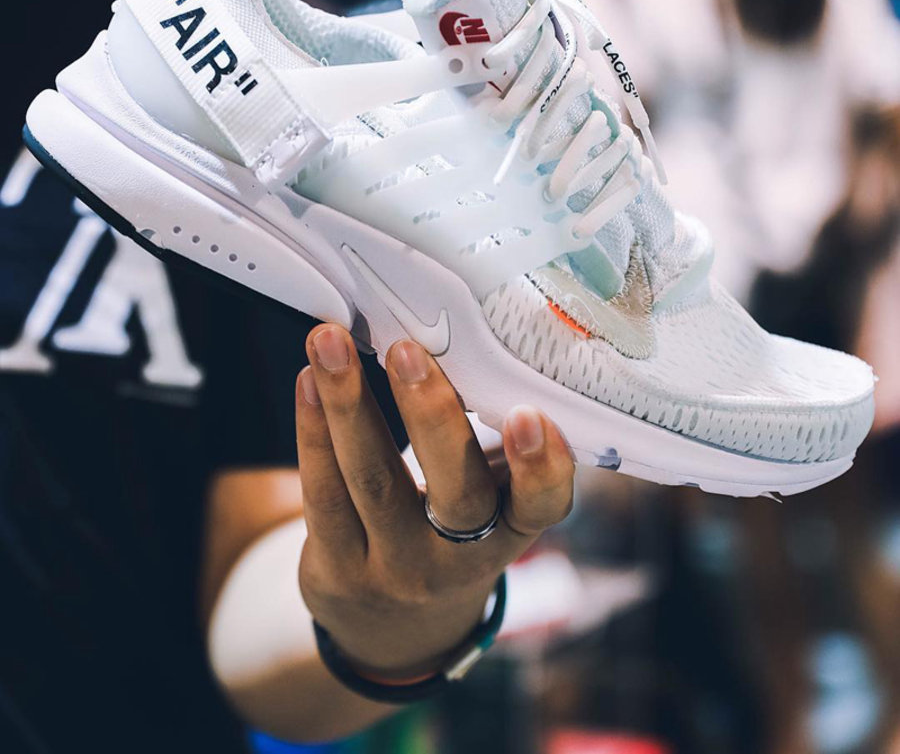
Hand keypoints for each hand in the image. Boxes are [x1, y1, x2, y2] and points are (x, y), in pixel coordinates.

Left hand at [296, 324, 574, 678]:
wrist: (398, 626)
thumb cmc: (455, 529)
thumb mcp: (489, 499)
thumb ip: (488, 441)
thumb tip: (456, 338)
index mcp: (512, 530)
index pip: (541, 505)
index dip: (542, 466)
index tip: (528, 414)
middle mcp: (461, 559)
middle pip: (456, 492)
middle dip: (430, 416)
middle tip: (406, 349)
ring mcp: (398, 570)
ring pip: (373, 482)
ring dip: (348, 404)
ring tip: (328, 342)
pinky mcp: (338, 570)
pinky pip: (323, 495)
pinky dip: (313, 431)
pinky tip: (307, 382)